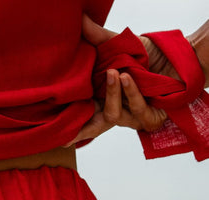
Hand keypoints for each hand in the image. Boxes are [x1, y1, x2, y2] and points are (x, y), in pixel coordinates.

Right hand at [64, 14, 169, 146]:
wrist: (178, 58)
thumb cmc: (149, 56)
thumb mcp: (120, 45)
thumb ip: (99, 38)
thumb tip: (79, 21)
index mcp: (106, 100)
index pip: (86, 118)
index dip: (74, 128)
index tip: (61, 138)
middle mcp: (118, 112)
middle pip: (95, 128)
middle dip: (82, 131)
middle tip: (68, 137)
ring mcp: (133, 119)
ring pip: (113, 115)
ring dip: (113, 94)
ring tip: (115, 73)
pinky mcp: (149, 119)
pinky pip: (135, 109)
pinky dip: (130, 93)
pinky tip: (128, 78)